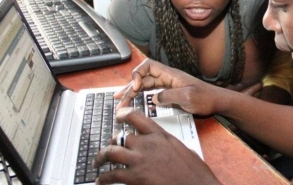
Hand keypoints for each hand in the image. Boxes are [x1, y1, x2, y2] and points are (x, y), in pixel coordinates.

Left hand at [93, 108, 220, 184]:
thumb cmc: (194, 172)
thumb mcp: (183, 149)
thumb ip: (169, 144)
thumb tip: (165, 147)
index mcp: (160, 135)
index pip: (136, 117)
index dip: (123, 114)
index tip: (118, 116)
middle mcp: (147, 144)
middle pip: (120, 136)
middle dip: (112, 142)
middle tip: (108, 148)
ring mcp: (139, 160)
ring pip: (111, 152)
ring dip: (101, 157)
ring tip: (97, 163)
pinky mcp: (135, 177)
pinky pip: (112, 175)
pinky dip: (103, 178)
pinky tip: (101, 180)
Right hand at [115, 59, 234, 115]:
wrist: (218, 102)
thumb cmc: (206, 98)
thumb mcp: (188, 98)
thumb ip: (169, 96)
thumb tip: (154, 98)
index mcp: (171, 74)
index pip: (148, 66)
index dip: (138, 74)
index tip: (136, 87)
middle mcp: (167, 78)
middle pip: (143, 77)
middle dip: (130, 87)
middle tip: (120, 101)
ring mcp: (168, 86)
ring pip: (145, 86)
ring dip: (132, 93)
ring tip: (120, 101)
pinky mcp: (170, 94)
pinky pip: (152, 93)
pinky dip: (141, 97)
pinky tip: (135, 102)